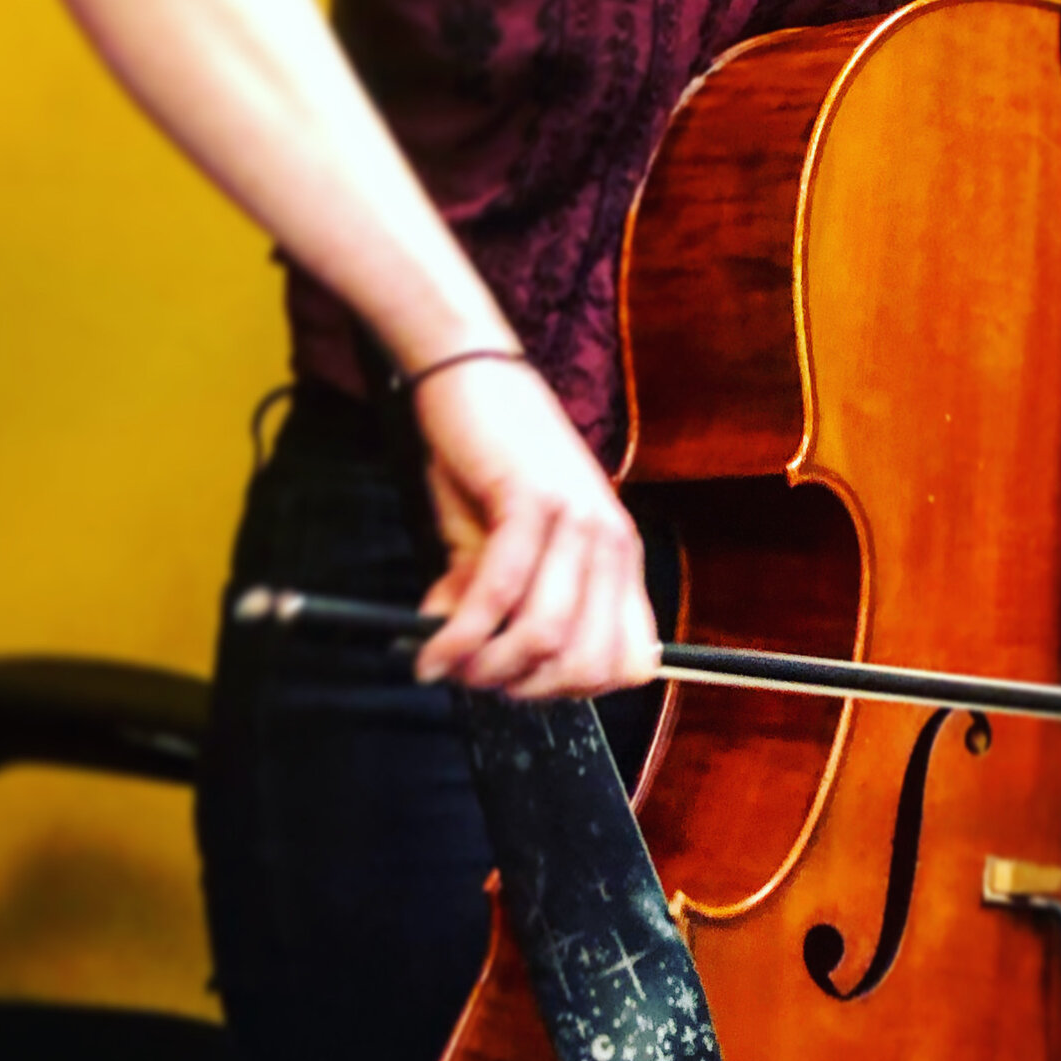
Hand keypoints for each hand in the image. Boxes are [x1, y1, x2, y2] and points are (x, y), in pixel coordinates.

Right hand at [407, 357, 659, 697]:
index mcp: (618, 555)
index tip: (520, 685)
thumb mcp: (498, 541)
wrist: (469, 370)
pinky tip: (430, 649)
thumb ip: (495, 604)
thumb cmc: (486, 455)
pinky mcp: (530, 500)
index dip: (574, 690)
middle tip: (475, 680)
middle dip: (524, 688)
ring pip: (544, 636)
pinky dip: (458, 636)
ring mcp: (576, 520)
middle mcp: (610, 541)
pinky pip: (497, 594)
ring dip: (488, 667)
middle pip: (587, 664)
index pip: (630, 661)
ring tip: (448, 665)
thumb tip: (460, 661)